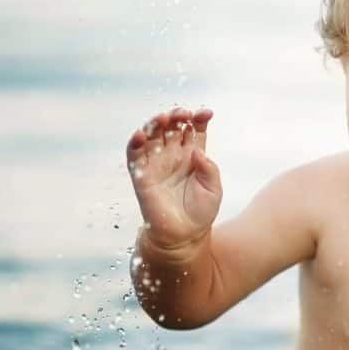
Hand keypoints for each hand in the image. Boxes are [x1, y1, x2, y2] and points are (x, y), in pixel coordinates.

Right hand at [126, 106, 219, 252]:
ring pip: (152, 135)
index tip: (206, 113)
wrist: (184, 236)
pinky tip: (141, 134)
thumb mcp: (214, 189)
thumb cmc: (201, 212)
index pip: (194, 128)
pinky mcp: (141, 175)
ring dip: (155, 123)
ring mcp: (156, 163)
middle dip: (176, 115)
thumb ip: (209, 169)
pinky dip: (135, 142)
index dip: (198, 118)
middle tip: (183, 113)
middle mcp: (173, 155)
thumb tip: (197, 151)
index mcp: (193, 154)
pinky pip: (134, 154)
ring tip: (163, 118)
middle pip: (172, 126)